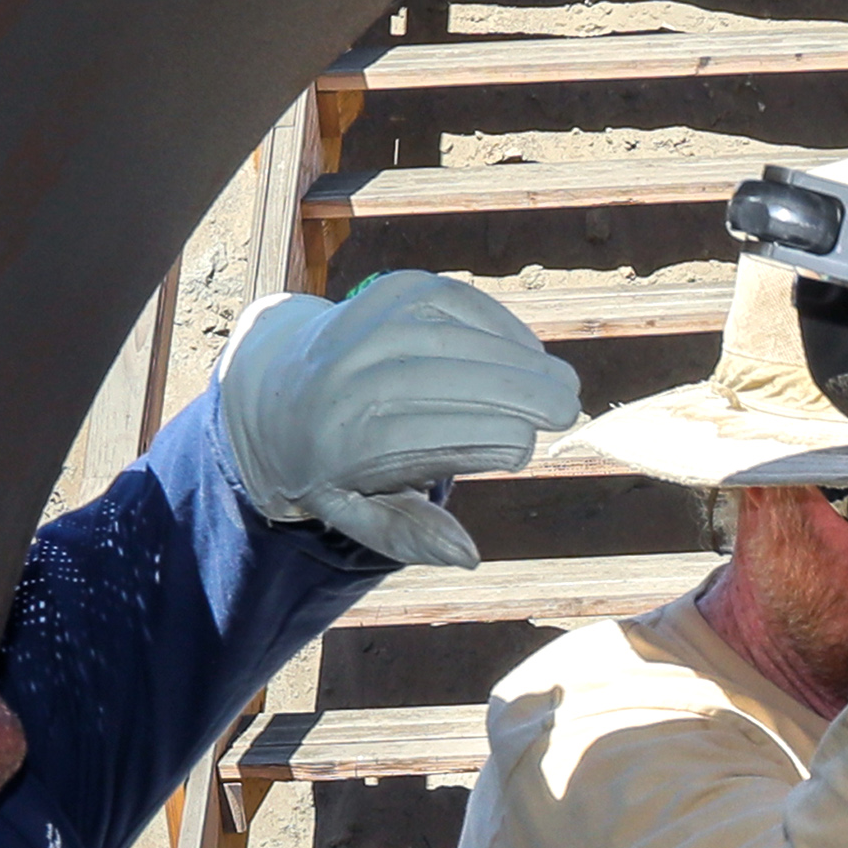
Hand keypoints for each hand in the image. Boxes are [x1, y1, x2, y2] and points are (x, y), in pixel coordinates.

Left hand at [217, 273, 581, 569]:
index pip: (425, 436)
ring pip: (455, 338)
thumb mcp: (354, 513)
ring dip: (519, 359)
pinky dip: (498, 325)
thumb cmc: (334, 463)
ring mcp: (366, 326)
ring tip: (562, 382)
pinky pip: (453, 301)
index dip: (481, 437)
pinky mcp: (387, 291)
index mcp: (341, 443)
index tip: (523, 450)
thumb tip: (468, 556)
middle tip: (569, 410)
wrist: (278, 389)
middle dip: (517, 392)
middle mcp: (349, 379)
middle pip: (447, 381)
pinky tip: (529, 351)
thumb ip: (409, 534)